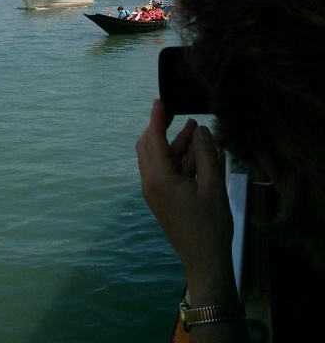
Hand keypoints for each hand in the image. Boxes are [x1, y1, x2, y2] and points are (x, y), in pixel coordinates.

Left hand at [136, 100, 237, 304]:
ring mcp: (155, 192)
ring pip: (159, 158)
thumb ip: (205, 154)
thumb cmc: (210, 225)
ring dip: (174, 143)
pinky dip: (177, 158)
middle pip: (149, 146)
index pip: (153, 139)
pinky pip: (165, 170)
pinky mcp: (162, 198)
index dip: (157, 118)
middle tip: (177, 112)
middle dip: (161, 128)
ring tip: (195, 128)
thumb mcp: (213, 186)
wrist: (205, 262)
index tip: (160, 100)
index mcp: (159, 178)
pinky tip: (196, 151)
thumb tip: (200, 130)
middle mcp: (150, 183)